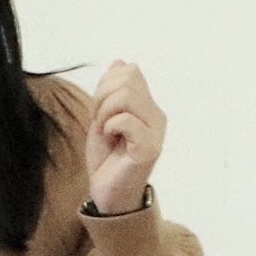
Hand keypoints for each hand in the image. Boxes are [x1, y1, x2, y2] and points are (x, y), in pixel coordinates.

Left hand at [83, 61, 165, 216]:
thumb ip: (111, 90)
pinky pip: (125, 120)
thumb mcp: (103, 117)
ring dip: (104, 113)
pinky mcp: (149, 148)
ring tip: (106, 132)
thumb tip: (121, 62)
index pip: (129, 71)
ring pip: (126, 97)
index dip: (105, 85)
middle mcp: (156, 116)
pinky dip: (110, 128)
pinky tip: (112, 141)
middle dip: (102, 97)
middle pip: (128, 79)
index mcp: (148, 106)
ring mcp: (156, 132)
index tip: (99, 110)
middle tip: (100, 122)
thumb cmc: (106, 158)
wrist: (107, 193)